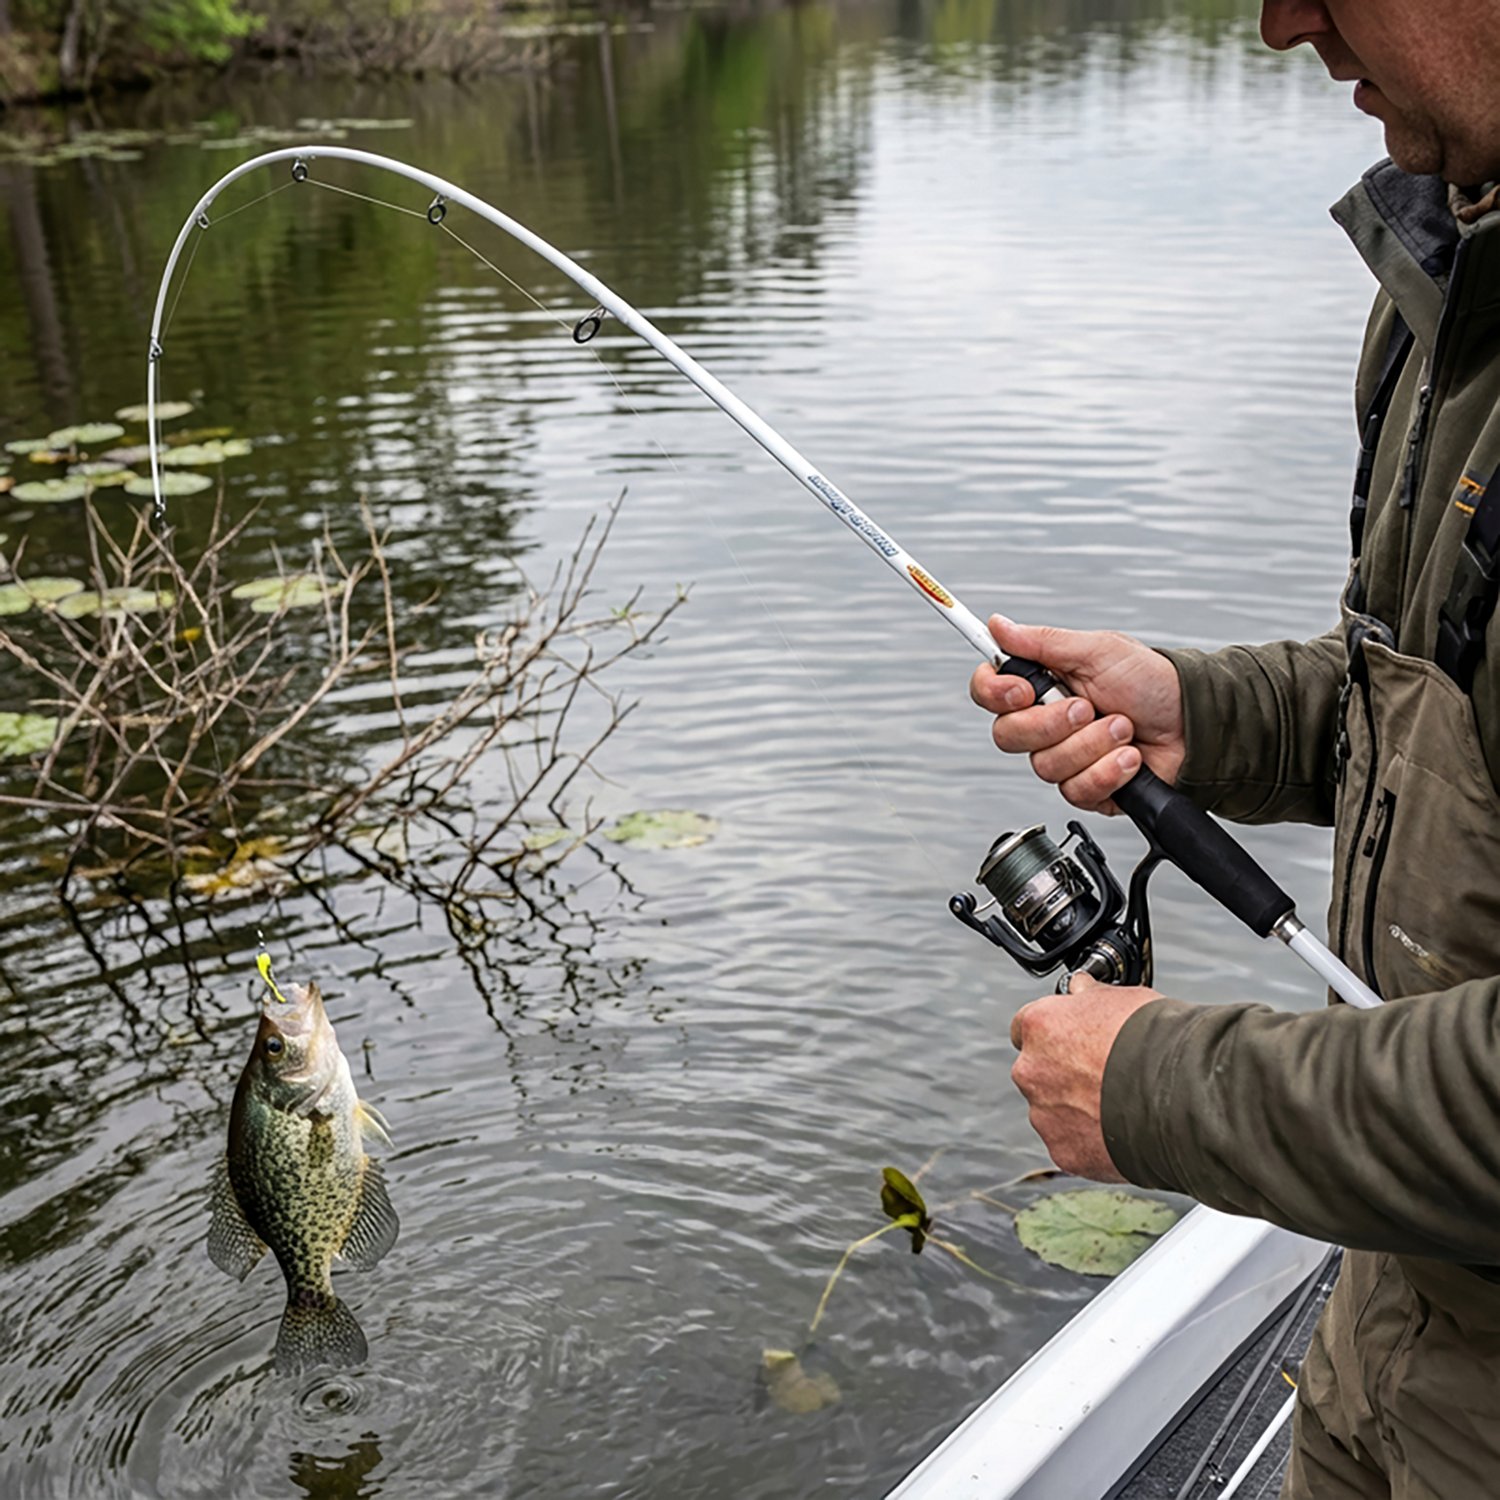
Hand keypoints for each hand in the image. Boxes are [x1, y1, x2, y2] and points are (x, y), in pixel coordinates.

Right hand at [969, 615, 1185, 813]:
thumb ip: (1042, 642)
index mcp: (1042, 684)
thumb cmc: (1153, 683)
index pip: (988, 691)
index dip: (995, 693)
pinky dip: (1107, 771)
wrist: (1195, 725)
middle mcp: (1046, 723)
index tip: (1024, 690)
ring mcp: (1065, 757)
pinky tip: (1128, 757)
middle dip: (1053, 724)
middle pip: (1008, 735)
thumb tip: (998, 624)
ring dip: (1092, 745)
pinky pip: (1076, 790)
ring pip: (1046, 766)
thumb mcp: (1098, 650)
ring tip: (1123, 728)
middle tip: (1088, 707)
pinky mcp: (1086, 787)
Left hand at [1009, 973, 1163, 1180]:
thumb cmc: (1154, 1041)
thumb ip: (1090, 995)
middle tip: (1103, 1075)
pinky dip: (1091, 1142)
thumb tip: (1081, 988)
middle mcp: (1031, 1070)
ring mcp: (1045, 1115)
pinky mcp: (1064, 1152)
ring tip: (1119, 1106)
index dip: (1054, 1032)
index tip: (1074, 1038)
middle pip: (1038, 1071)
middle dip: (1064, 1074)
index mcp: (1040, 1026)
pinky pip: (1071, 1144)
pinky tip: (1122, 1131)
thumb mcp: (1122, 997)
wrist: (1181, 1097)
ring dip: (1076, 1109)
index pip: (1028, 1026)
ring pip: (1053, 1111)